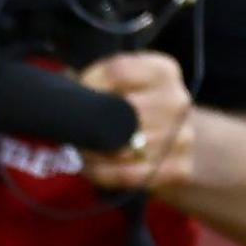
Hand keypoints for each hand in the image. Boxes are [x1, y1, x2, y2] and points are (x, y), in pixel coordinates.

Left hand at [76, 54, 193, 194]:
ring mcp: (182, 136)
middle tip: (74, 130)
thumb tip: (64, 86)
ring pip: (118, 149)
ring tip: (83, 149)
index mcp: (164, 71)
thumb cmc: (136, 108)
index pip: (117, 70)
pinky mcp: (179, 168)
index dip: (87, 82)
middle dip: (87, 125)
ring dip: (90, 153)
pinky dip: (102, 174)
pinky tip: (93, 168)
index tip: (77, 93)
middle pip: (117, 112)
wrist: (175, 140)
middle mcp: (177, 101)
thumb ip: (96, 79)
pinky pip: (126, 175)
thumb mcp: (124, 82)